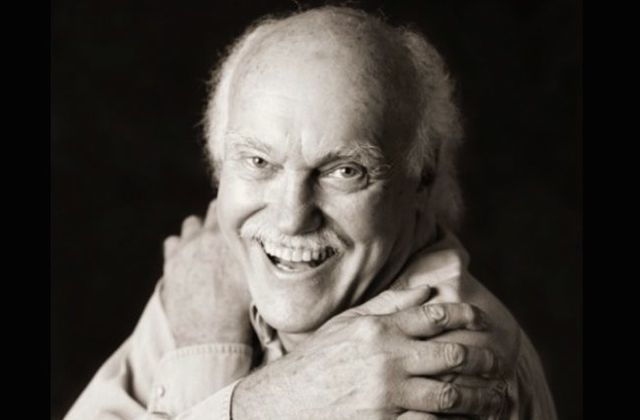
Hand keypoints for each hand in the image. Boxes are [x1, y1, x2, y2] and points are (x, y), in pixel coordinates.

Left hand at [160, 200, 252, 346]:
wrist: (211, 336)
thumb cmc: (240, 310)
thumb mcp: (258, 278)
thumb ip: (260, 254)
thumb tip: (269, 241)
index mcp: (229, 237)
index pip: (232, 209)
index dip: (237, 214)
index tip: (241, 219)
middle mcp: (206, 236)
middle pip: (211, 211)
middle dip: (219, 219)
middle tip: (226, 233)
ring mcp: (185, 248)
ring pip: (190, 224)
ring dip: (198, 231)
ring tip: (206, 246)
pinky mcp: (170, 263)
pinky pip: (172, 241)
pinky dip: (179, 247)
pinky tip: (188, 259)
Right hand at [232, 286, 505, 418]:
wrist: (286, 401)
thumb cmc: (317, 359)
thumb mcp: (347, 323)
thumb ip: (388, 306)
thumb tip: (426, 291)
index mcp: (378, 328)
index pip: (434, 315)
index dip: (465, 315)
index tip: (482, 320)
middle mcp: (386, 357)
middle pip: (451, 353)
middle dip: (483, 357)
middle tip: (499, 362)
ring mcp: (387, 393)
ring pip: (451, 393)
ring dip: (481, 395)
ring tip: (497, 397)